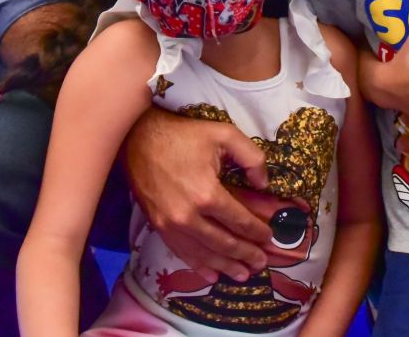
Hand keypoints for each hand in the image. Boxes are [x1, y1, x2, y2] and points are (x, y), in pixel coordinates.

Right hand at [124, 111, 271, 282]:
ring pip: (204, 254)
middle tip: (261, 262)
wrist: (138, 139)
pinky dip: (199, 265)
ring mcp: (171, 225)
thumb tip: (264, 184)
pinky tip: (211, 274)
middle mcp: (189, 217)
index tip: (269, 238)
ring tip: (243, 274)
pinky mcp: (158, 227)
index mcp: (207, 194)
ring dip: (225, 266)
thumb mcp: (225, 134)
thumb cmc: (183, 136)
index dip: (257, 232)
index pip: (239, 221)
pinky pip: (182, 252)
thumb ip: (252, 157)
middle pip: (224, 243)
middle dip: (246, 254)